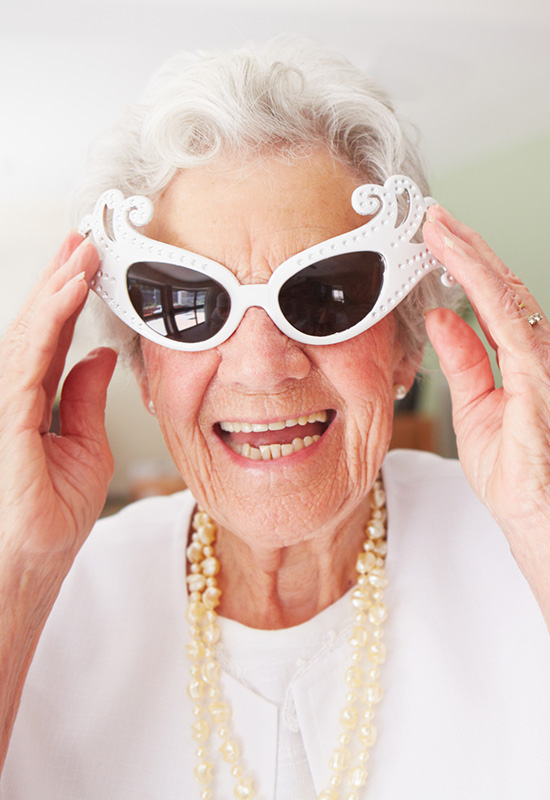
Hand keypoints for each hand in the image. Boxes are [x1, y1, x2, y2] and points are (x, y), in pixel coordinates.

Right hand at [0, 233, 116, 568]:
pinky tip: (71, 288)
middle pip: (37, 325)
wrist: (29, 566)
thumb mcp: (85, 450)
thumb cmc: (50, 519)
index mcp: (34, 400)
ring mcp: (5, 403)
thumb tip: (98, 356)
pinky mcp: (5, 417)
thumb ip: (85, 400)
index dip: (68, 297)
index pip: (51, 337)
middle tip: (84, 236)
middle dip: (59, 278)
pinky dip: (51, 320)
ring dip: (57, 287)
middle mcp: (14, 394)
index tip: (87, 260)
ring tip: (83, 249)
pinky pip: (30, 358)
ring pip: (30, 332)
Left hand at [423, 206, 549, 622]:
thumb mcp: (475, 409)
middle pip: (502, 287)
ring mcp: (542, 362)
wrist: (540, 520)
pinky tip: (456, 259)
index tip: (436, 238)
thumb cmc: (516, 475)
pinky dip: (480, 284)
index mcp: (521, 361)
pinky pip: (507, 320)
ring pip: (507, 293)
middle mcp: (536, 353)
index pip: (493, 302)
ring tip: (437, 225)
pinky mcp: (538, 377)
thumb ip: (463, 361)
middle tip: (432, 215)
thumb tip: (442, 318)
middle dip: (467, 247)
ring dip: (470, 254)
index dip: (466, 266)